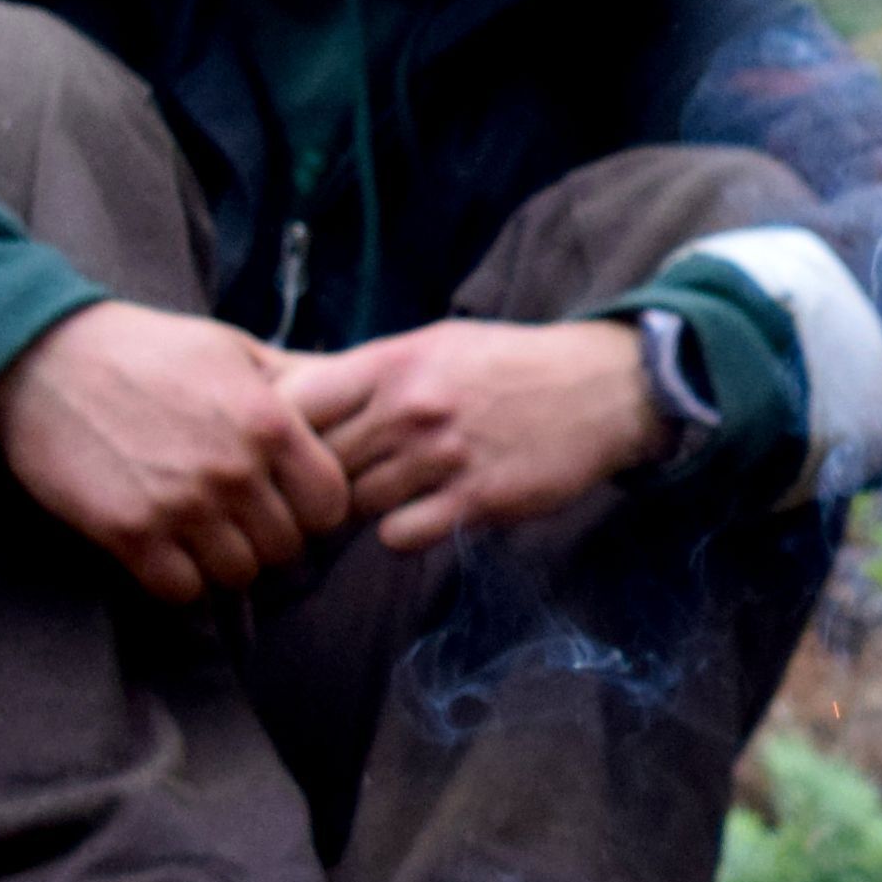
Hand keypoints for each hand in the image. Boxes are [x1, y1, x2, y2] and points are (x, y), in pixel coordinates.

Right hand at [0, 301, 351, 602]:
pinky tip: (165, 550)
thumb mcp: (232, 349)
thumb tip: (349, 395)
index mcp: (269, 423)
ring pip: (237, 575)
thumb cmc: (145, 349)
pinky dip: (178, 579)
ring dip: (223, 562)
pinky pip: (181, 590)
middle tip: (238, 521)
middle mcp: (233, 470)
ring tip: (201, 534)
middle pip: (285, 548)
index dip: (313, 509)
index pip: (330, 506)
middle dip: (267, 538)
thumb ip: (294, 383)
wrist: (43, 359)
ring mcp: (181, 506)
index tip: (288, 500)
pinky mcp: (129, 534)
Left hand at [279, 317, 669, 554]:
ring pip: (353, 504)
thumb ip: (369, 373)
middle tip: (325, 490)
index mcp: (393, 362)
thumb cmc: (508, 365)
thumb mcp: (434, 345)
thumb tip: (291, 396)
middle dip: (315, 480)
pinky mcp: (475, 499)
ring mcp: (442, 456)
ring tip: (381, 499)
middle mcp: (410, 408)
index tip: (287, 448)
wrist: (601, 388)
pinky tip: (420, 515)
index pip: (295, 404)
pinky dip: (400, 532)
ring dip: (358, 509)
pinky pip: (398, 535)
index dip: (280, 433)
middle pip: (319, 462)